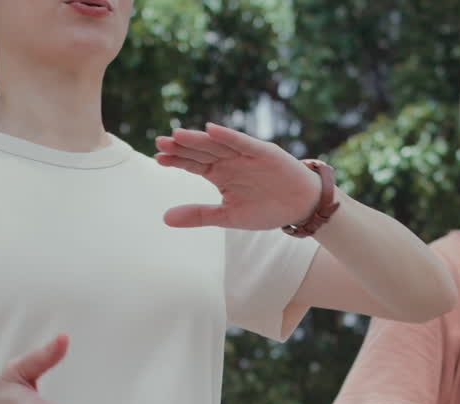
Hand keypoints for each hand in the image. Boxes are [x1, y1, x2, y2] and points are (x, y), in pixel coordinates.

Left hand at [155, 123, 321, 229]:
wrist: (301, 207)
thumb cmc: (266, 209)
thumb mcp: (227, 216)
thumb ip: (198, 214)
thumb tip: (164, 218)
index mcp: (220, 174)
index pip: (194, 164)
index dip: (177, 160)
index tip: (158, 158)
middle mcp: (229, 160)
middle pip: (201, 151)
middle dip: (182, 147)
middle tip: (160, 142)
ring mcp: (245, 154)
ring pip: (218, 145)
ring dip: (199, 139)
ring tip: (178, 135)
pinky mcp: (263, 152)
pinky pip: (243, 142)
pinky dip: (228, 136)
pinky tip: (212, 130)